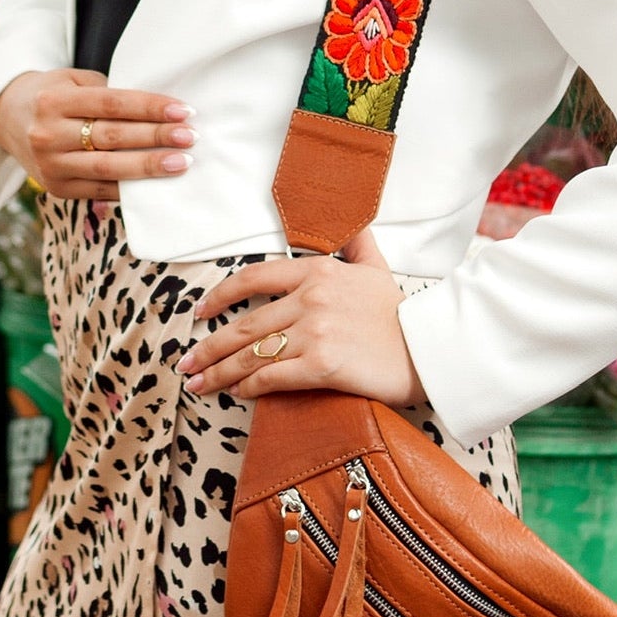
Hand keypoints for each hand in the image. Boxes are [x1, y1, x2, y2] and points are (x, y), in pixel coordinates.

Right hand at [0, 68, 195, 199]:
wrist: (8, 119)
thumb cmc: (54, 94)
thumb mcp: (73, 81)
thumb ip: (108, 92)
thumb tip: (159, 109)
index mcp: (55, 100)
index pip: (112, 104)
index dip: (150, 108)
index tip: (183, 111)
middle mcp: (48, 134)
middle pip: (112, 137)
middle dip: (156, 138)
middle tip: (190, 137)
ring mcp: (50, 165)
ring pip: (108, 168)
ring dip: (149, 167)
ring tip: (181, 163)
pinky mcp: (56, 188)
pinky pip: (100, 190)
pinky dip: (131, 188)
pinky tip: (156, 185)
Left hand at [178, 228, 424, 407]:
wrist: (430, 349)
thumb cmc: (400, 314)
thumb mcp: (378, 268)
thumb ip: (359, 244)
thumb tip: (354, 223)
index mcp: (319, 271)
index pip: (254, 277)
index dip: (221, 296)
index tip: (201, 312)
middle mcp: (311, 297)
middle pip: (245, 324)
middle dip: (209, 348)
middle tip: (187, 364)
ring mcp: (315, 331)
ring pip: (252, 354)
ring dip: (220, 373)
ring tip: (199, 385)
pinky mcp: (322, 366)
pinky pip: (272, 378)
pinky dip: (250, 387)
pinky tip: (238, 394)